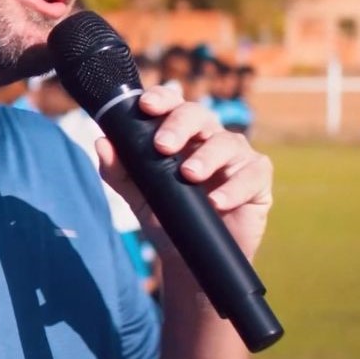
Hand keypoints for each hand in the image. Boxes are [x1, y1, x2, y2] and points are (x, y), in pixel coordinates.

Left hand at [95, 84, 272, 263]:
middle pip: (199, 114)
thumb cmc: (165, 216)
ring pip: (228, 142)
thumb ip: (117, 170)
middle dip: (179, 125)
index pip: (172, 104)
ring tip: (189, 174)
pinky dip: (235, 187)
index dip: (161, 99)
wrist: (189, 260)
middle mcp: (208, 137)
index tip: (145, 106)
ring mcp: (235, 156)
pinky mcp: (257, 179)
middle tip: (162, 146)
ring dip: (207, 157)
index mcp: (179, 133)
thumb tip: (102, 142)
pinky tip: (217, 201)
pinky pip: (252, 174)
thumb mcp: (136, 195)